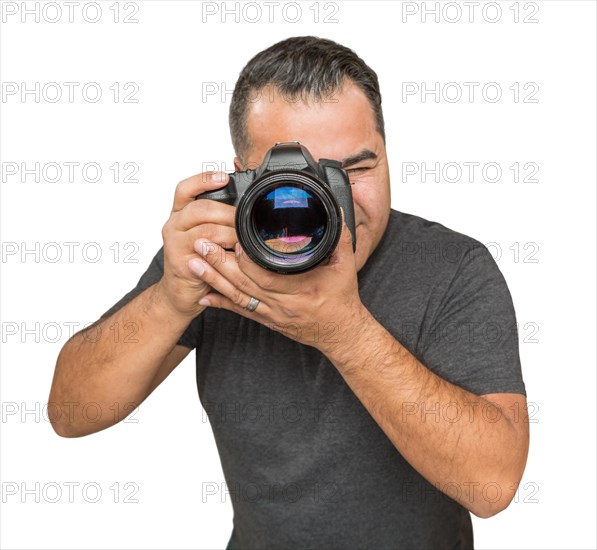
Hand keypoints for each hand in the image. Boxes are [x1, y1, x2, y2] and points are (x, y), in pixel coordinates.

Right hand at [156, 171, 236, 317]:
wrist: (180, 294)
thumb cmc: (199, 262)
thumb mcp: (206, 235)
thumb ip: (217, 220)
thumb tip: (246, 206)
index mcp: (180, 214)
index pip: (185, 188)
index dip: (204, 179)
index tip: (223, 177)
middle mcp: (173, 225)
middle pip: (200, 208)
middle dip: (228, 212)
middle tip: (247, 220)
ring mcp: (175, 244)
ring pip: (206, 230)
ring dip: (230, 233)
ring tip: (244, 239)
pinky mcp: (181, 263)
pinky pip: (206, 253)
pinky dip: (224, 252)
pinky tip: (235, 254)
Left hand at [189, 219, 367, 354]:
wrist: (341, 332)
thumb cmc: (342, 299)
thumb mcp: (345, 266)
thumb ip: (339, 238)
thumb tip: (336, 213)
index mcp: (301, 290)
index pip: (266, 276)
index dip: (246, 259)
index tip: (233, 240)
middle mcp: (282, 305)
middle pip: (243, 285)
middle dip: (219, 264)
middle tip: (200, 245)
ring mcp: (272, 314)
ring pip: (237, 298)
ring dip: (213, 280)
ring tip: (193, 264)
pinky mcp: (267, 320)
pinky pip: (240, 311)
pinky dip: (220, 303)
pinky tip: (203, 296)